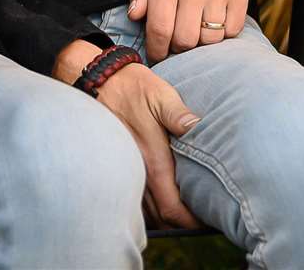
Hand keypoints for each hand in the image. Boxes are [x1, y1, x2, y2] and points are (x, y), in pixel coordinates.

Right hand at [53, 41, 203, 228]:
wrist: (97, 80)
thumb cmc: (131, 87)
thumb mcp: (159, 95)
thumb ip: (178, 114)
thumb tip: (197, 126)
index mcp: (153, 159)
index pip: (171, 207)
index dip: (189, 221)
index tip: (205, 221)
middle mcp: (138, 171)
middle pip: (160, 216)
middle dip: (180, 223)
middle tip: (201, 219)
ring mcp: (125, 170)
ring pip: (146, 210)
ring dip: (164, 216)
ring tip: (184, 212)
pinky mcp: (118, 165)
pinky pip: (134, 197)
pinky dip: (149, 207)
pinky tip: (160, 199)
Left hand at [128, 0, 249, 59]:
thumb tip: (134, 17)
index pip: (160, 29)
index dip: (157, 50)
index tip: (157, 55)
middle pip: (186, 40)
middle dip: (179, 48)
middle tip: (177, 41)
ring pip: (210, 38)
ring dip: (202, 41)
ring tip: (196, 30)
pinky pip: (233, 29)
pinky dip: (224, 33)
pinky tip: (215, 22)